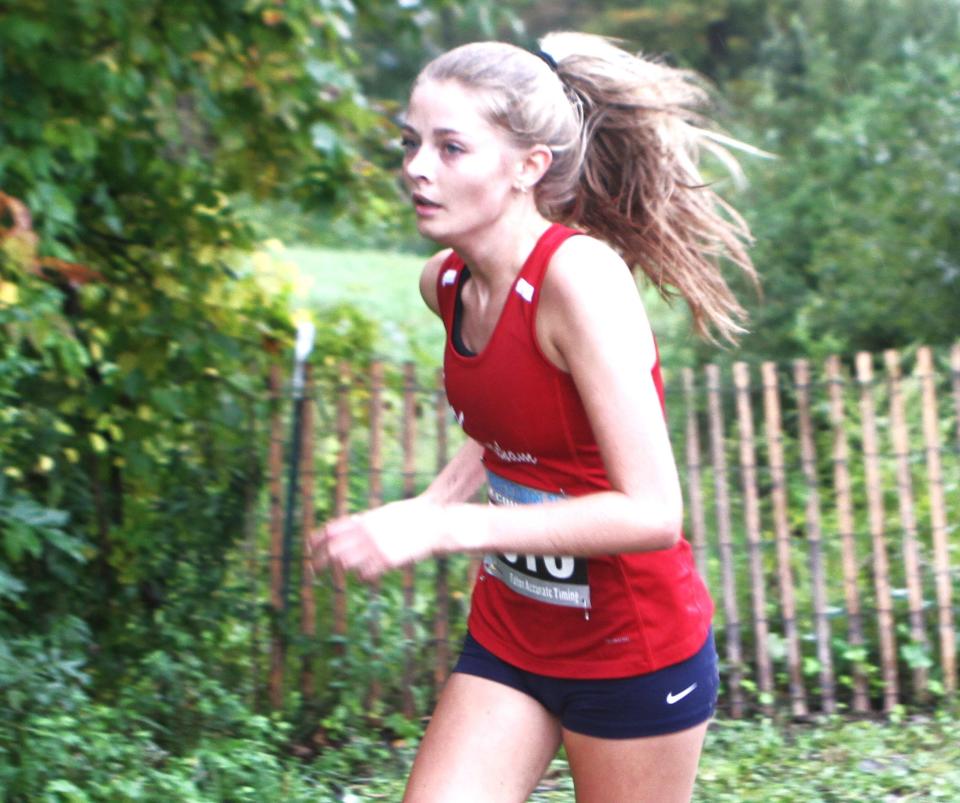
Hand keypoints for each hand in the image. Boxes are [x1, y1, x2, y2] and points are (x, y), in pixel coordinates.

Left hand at [310, 497, 447, 581]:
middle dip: (319, 562)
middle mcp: (365, 534)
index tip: (308, 549)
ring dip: (340, 570)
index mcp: (362, 520)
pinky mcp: (388, 561)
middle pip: (332, 551)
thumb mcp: (382, 513)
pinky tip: (365, 575)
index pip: (329, 531)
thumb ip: (364, 522)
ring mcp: (376, 548)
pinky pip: (365, 575)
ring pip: (346, 564)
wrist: (432, 522)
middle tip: (312, 571)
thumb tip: (350, 525)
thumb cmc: (408, 516)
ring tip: (337, 575)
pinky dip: (362, 577)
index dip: (315, 541)